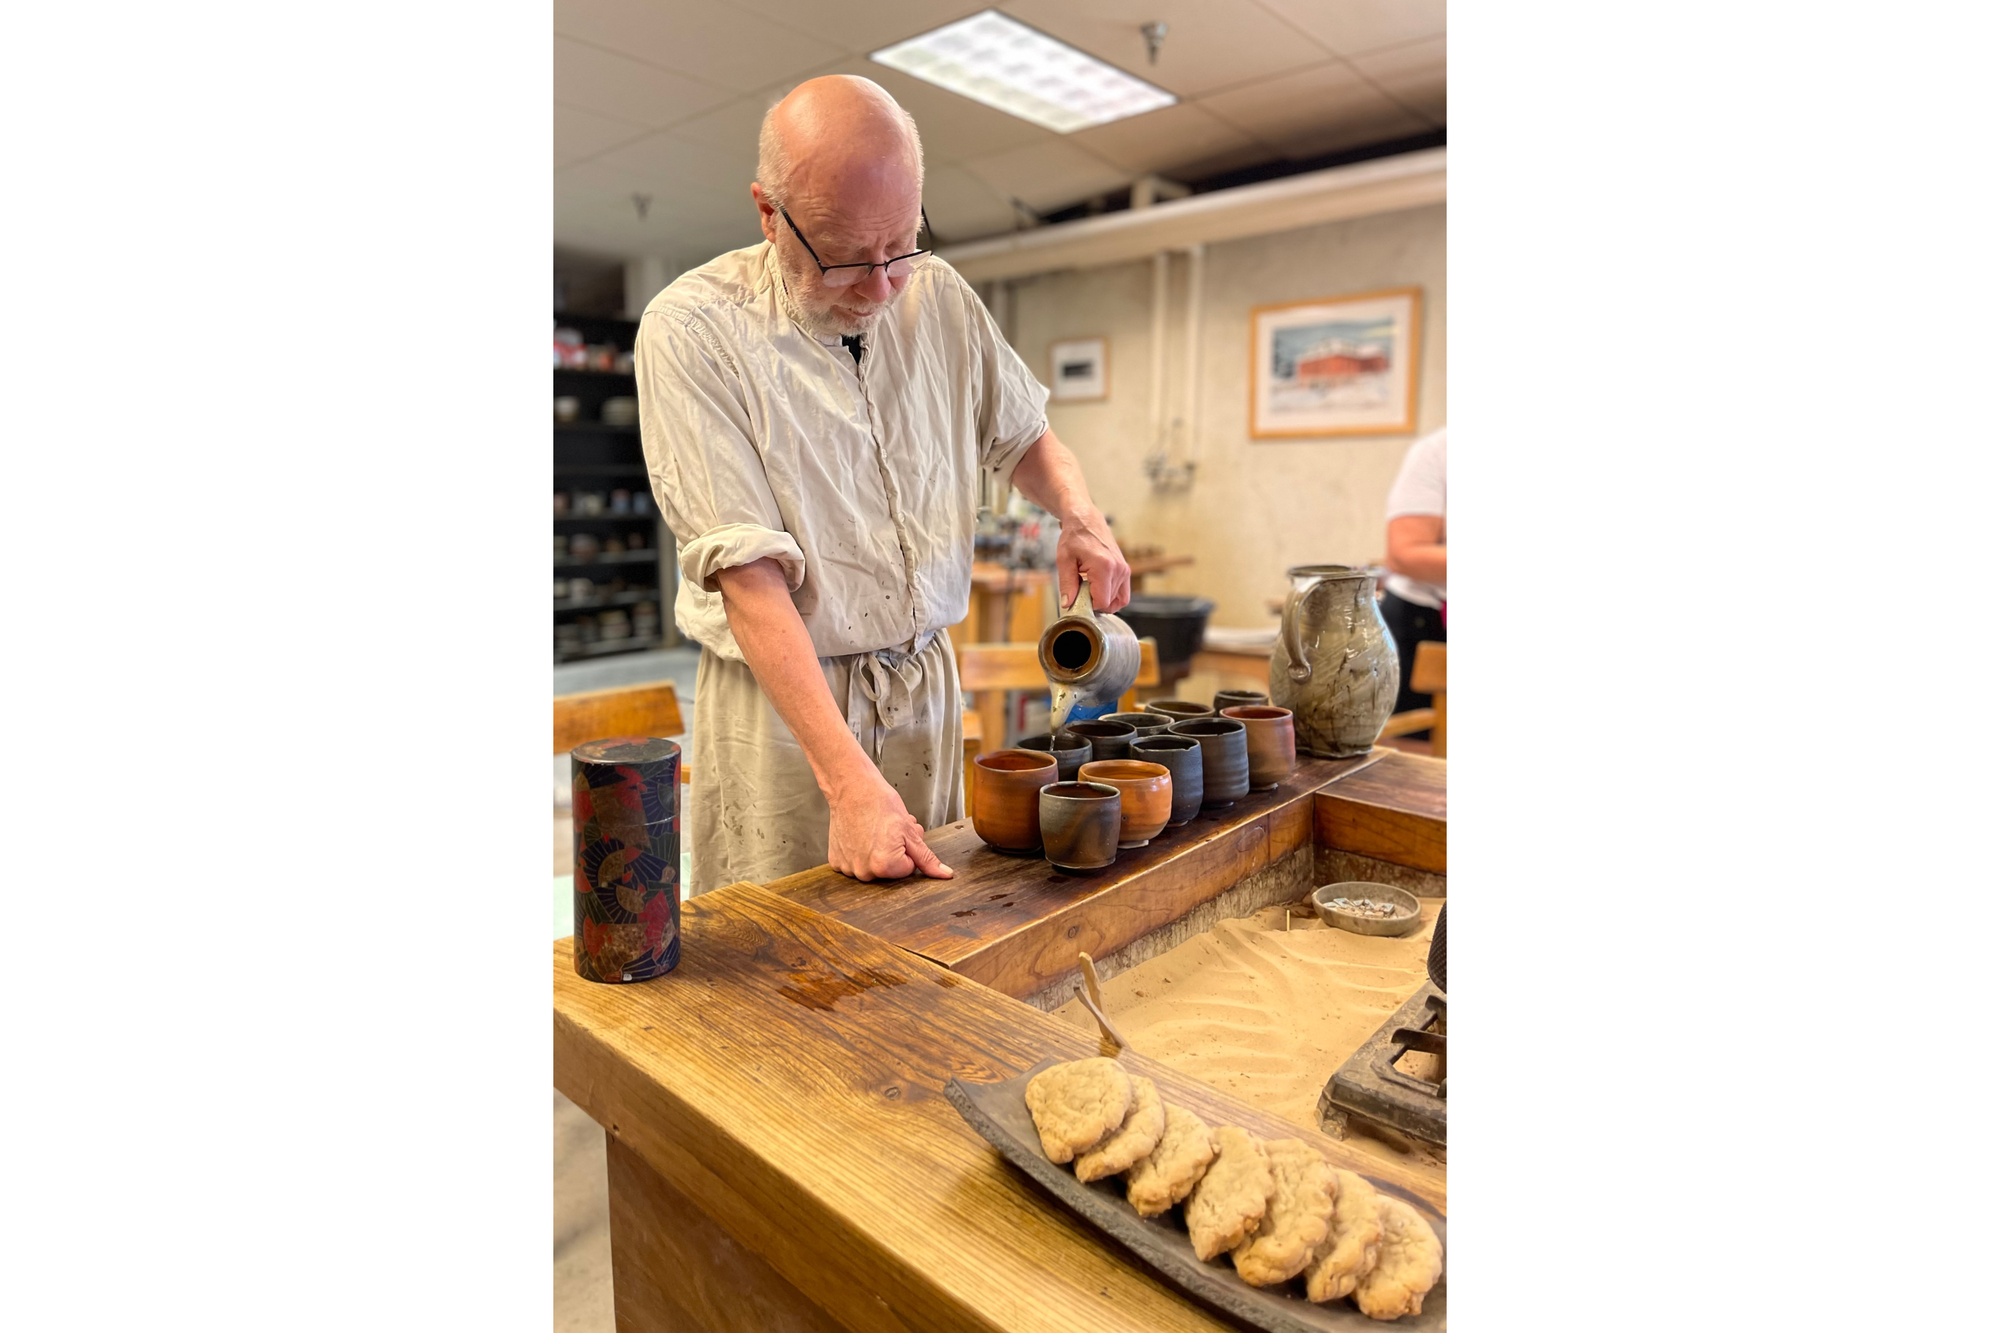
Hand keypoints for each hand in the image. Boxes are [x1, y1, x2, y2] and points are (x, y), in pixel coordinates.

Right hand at [825, 774, 953, 882]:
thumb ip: (927, 858)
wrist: (852, 787)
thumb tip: (945, 874)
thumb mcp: (910, 831)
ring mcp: (848, 868)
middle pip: (890, 869)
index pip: (908, 868)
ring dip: (876, 852)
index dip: (908, 849)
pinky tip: (858, 835)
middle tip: (888, 830)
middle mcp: (864, 872)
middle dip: (894, 852)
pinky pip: (855, 863)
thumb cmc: (880, 803)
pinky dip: (858, 852)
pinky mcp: (836, 862)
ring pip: (873, 866)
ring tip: (873, 830)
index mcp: (885, 866)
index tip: (899, 834)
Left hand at [1055, 509, 1131, 612]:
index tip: (1077, 598)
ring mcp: (1124, 569)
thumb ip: (1066, 584)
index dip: (1088, 606)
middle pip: (1109, 602)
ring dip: (1103, 599)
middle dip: (1094, 602)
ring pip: (1117, 600)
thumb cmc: (1074, 536)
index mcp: (1104, 567)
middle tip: (1080, 591)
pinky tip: (1098, 590)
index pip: (1102, 602)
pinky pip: (1123, 594)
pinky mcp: (1125, 569)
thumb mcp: (1064, 560)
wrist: (1085, 519)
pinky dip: (1112, 597)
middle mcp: (1118, 569)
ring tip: (1089, 587)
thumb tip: (1068, 604)